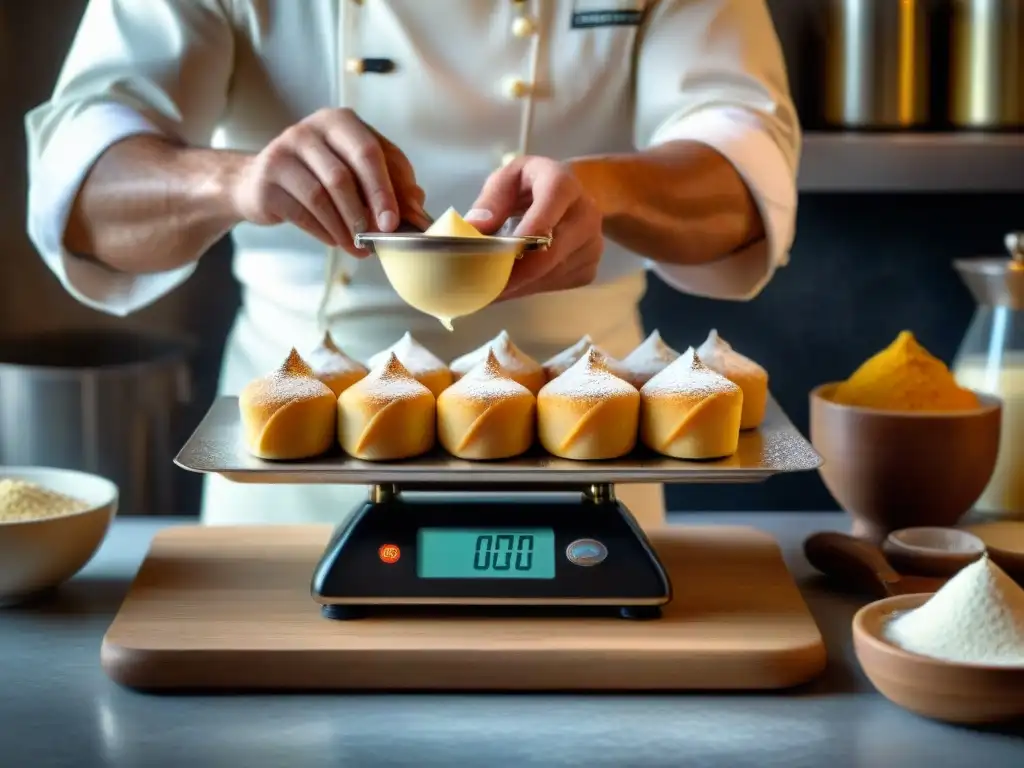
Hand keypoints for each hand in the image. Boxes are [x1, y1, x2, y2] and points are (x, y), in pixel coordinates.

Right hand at [228, 108, 430, 255]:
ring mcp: (282, 153)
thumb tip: (417, 212)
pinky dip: (324, 232)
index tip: (396, 221)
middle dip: (366, 209)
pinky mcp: (267, 181)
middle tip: (381, 235)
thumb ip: (392, 185)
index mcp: (340, 122)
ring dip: (345, 227)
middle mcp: (308, 131)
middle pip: (344, 173)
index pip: (369, 152)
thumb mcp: (359, 172)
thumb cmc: (321, 174)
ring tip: (359, 246)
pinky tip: (337, 241)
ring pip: (321, 196)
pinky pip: (301, 212)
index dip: (385, 189)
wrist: (262, 182)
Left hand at [467, 156, 603, 299]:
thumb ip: (491, 200)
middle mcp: (586, 213)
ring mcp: (592, 244)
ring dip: (519, 284)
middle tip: (482, 284)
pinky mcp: (589, 268)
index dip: (530, 228)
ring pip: (551, 274)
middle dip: (515, 271)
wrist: (562, 202)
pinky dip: (530, 288)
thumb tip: (475, 228)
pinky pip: (556, 285)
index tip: (503, 250)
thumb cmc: (528, 188)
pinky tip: (514, 282)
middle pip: (551, 250)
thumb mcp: (505, 181)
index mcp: (563, 183)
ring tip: (491, 286)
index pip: (553, 201)